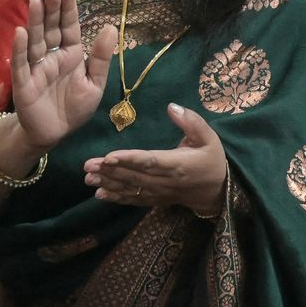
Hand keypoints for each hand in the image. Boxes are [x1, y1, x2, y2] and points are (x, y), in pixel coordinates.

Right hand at [9, 0, 119, 151]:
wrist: (55, 134)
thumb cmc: (74, 108)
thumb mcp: (95, 83)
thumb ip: (101, 57)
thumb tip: (111, 27)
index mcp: (71, 54)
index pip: (70, 27)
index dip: (68, 8)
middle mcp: (52, 57)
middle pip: (51, 29)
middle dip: (51, 10)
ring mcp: (36, 68)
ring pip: (35, 41)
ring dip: (35, 22)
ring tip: (36, 1)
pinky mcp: (23, 83)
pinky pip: (20, 64)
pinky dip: (20, 49)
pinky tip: (20, 32)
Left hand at [83, 102, 228, 217]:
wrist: (217, 190)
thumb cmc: (212, 159)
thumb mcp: (208, 137)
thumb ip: (191, 122)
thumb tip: (172, 106)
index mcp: (178, 164)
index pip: (149, 161)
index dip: (129, 159)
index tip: (109, 156)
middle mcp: (166, 181)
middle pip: (134, 176)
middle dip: (110, 171)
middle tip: (88, 165)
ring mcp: (159, 193)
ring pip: (131, 189)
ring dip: (109, 184)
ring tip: (88, 178)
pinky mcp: (156, 200)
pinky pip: (134, 200)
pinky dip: (117, 198)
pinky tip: (100, 194)